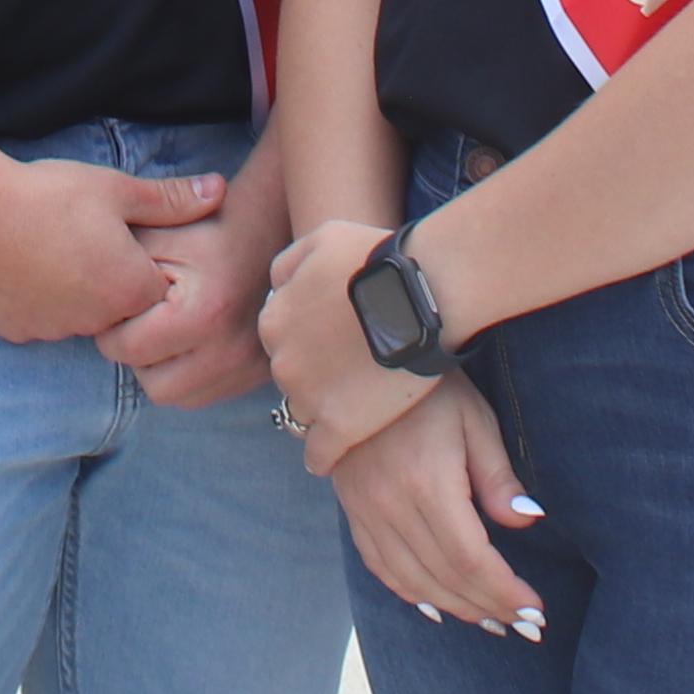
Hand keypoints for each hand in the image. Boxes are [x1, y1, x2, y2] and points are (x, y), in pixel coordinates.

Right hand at [0, 156, 218, 348]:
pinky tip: (22, 262)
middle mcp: (94, 322)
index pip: (159, 294)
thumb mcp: (115, 189)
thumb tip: (219, 191)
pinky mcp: (15, 331)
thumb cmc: (47, 195)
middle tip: (86, 238)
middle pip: (118, 310)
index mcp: (127, 290)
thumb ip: (170, 200)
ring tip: (51, 245)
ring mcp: (51, 331)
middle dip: (111, 281)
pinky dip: (36, 299)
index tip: (126, 237)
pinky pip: (38, 321)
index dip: (146, 262)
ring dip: (73, 292)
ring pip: (77, 317)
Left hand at [98, 179, 274, 407]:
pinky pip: (206, 396)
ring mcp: (248, 368)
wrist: (268, 229)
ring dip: (164, 371)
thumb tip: (79, 303)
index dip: (113, 328)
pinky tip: (190, 343)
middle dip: (139, 357)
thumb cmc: (205, 229)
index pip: (129, 350)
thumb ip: (116, 268)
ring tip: (167, 332)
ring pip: (180, 398)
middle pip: (155, 386)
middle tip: (143, 323)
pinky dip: (190, 377)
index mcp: (202, 314)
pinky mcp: (258, 375)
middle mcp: (229, 351)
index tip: (120, 307)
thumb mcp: (157, 236)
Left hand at [257, 220, 429, 470]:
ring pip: (304, 414)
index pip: (280, 338)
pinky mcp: (339, 429)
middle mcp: (282, 362)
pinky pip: (318, 455)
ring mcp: (309, 398)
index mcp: (273, 320)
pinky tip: (337, 451)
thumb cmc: (375, 260)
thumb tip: (276, 287)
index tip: (330, 340)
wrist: (420, 295)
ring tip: (352, 403)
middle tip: (347, 368)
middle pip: (292, 375)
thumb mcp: (321, 238)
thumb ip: (289, 262)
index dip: (307, 338)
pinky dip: (324, 455)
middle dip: (314, 372)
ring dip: (322, 409)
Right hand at [328, 375, 543, 642]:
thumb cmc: (428, 387)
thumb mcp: (475, 420)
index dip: (504, 591)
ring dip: (453, 607)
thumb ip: (498, 477)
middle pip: (443, 577)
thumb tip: (527, 523)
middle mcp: (390, 505)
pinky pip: (379, 566)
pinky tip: (435, 604)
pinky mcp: (352, 509)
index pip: (470, 559)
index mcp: (426, 483)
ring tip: (489, 620)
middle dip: (487, 606)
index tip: (535, 610)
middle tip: (524, 624)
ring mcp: (365, 510)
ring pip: (410, 580)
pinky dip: (409, 592)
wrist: (361, 360)